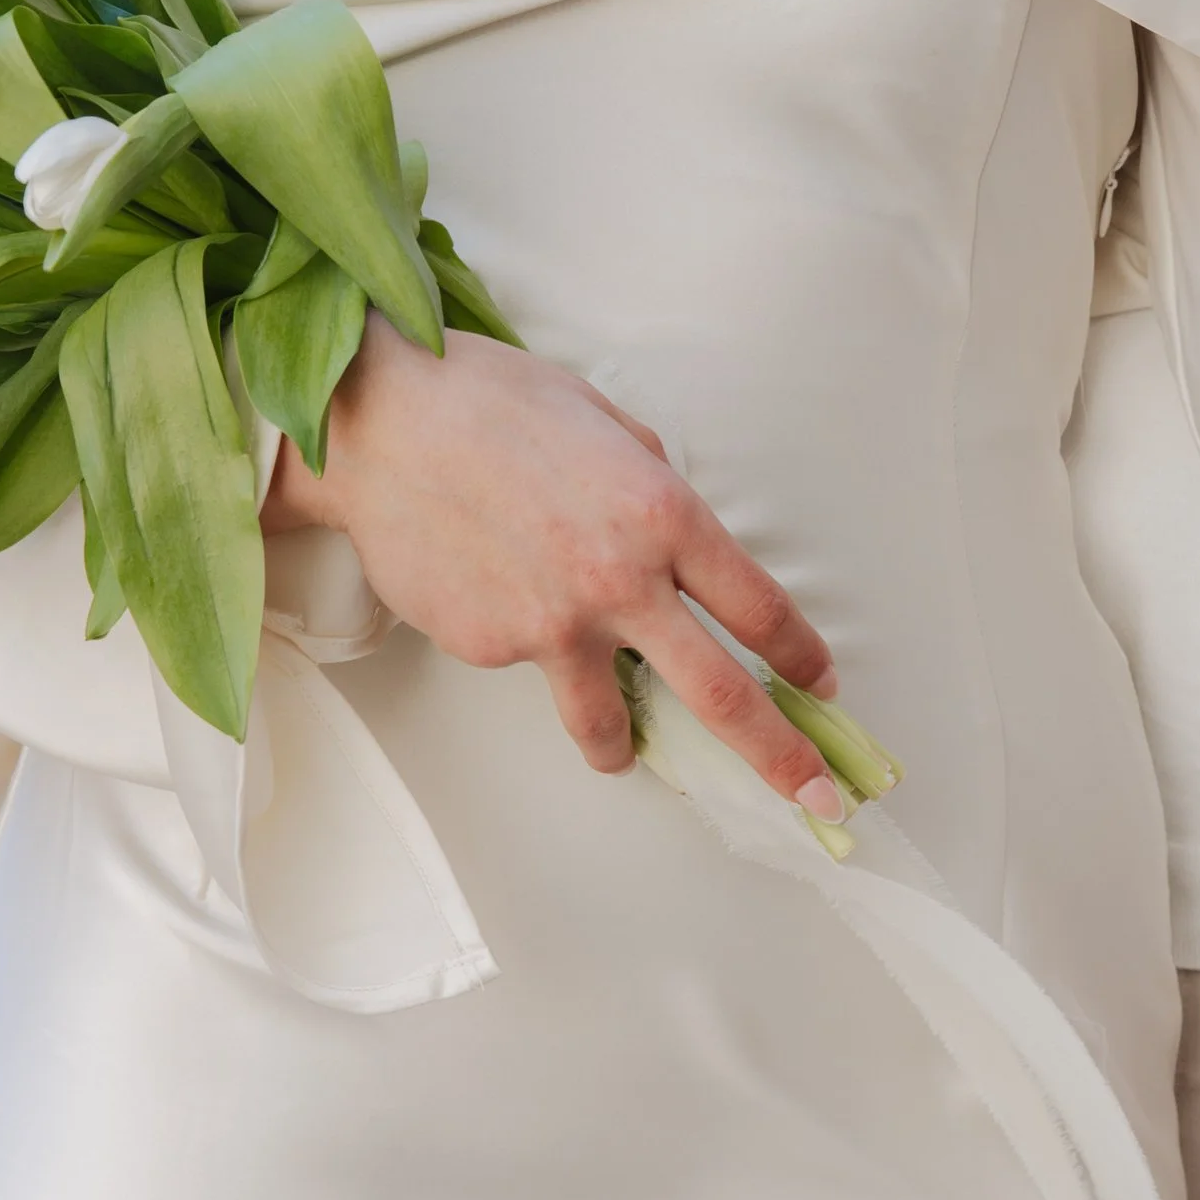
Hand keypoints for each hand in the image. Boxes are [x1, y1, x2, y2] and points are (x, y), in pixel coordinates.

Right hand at [265, 319, 847, 809]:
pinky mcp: (493, 649)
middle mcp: (621, 581)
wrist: (379, 425)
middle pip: (723, 697)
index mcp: (664, 514)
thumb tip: (681, 541)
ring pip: (612, 723)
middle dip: (779, 757)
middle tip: (814, 795)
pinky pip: (531, 669)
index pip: (759, 608)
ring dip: (626, 746)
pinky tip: (496, 595)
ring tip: (624, 749)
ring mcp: (554, 625)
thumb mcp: (606, 424)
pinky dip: (528, 648)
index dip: (799, 654)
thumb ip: (656, 487)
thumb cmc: (493, 405)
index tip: (820, 684)